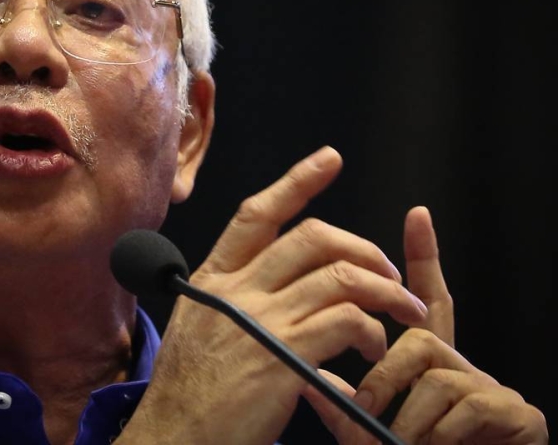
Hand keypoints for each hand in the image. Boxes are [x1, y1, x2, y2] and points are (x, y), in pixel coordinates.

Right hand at [121, 147, 429, 444]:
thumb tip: (275, 286)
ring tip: (402, 313)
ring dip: (384, 292)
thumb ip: (235, 300)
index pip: (257, 214)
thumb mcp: (200, 328)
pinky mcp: (284, 356)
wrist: (175, 436)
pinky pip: (346, 321)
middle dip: (363, 247)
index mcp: (215, 280)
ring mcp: (260, 321)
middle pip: (311, 238)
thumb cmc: (189, 392)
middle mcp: (237, 291)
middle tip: (389, 270)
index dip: (296, 182)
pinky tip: (374, 350)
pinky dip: (372, 331)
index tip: (330, 159)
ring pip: (340, 277)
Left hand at [305, 207, 548, 443]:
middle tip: (369, 413)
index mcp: (431, 367)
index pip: (426, 303)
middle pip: (418, 339)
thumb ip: (344, 401)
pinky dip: (439, 435)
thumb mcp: (370, 431)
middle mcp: (465, 368)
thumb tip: (310, 374)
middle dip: (385, 376)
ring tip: (402, 444)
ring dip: (408, 418)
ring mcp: (496, 390)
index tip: (417, 214)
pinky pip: (468, 406)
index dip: (424, 258)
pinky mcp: (521, 416)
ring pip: (436, 376)